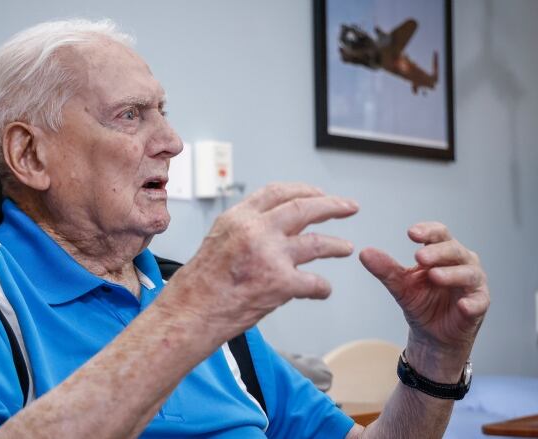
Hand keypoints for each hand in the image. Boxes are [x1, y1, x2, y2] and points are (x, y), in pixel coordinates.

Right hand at [163, 183, 358, 340]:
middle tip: (348, 207)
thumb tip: (274, 226)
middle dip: (331, 206)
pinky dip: (322, 288)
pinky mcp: (280, 283)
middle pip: (304, 208)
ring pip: (317, 242)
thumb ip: (246, 229)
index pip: (278, 192)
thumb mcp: (218, 240)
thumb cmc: (198, 286)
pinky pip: (314, 282)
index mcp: (239, 217)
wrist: (189, 314)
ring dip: (336, 245)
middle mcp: (256, 230)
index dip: (304, 190)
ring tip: (346, 247)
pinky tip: (323, 290)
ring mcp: (270, 255)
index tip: (318, 193)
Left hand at [359, 222, 489, 379]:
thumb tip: (364, 253)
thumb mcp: (401, 286)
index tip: (411, 233)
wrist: (432, 335)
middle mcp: (462, 262)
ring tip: (434, 276)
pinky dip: (471, 303)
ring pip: (468, 273)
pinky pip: (478, 302)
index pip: (439, 234)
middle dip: (437, 252)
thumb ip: (386, 270)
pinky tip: (463, 306)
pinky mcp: (479, 304)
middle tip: (419, 257)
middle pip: (454, 250)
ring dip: (452, 274)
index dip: (427, 231)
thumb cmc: (422, 303)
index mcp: (443, 253)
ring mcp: (473, 283)